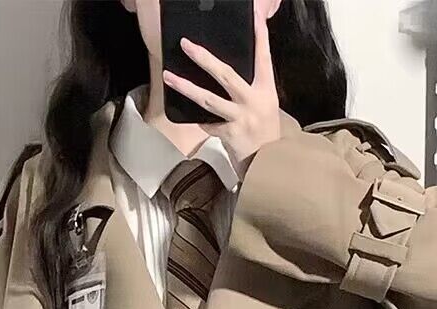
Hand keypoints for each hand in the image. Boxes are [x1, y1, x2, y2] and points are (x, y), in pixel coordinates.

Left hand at [162, 7, 280, 169]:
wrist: (267, 163)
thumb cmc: (264, 131)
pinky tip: (188, 115)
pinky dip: (199, 120)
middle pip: (226, 75)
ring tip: (168, 77)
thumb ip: (251, 85)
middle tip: (187, 45)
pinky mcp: (230, 135)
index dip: (259, 37)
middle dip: (204, 58)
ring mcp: (241, 118)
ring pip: (208, 100)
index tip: (253, 17)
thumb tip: (227, 69)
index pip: (263, 57)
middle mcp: (253, 101)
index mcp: (265, 89)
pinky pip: (208, 124)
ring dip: (186, 87)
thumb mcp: (265, 103)